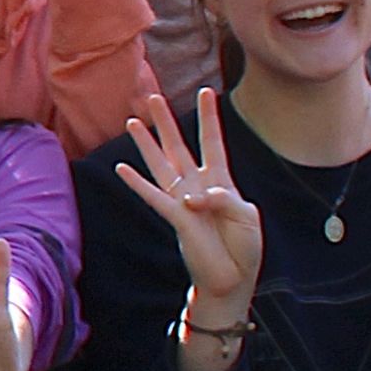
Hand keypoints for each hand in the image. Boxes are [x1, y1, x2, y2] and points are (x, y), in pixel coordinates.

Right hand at [106, 85, 263, 321]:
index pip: (213, 143)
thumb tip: (195, 196)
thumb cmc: (244, 247)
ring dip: (147, 143)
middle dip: (166, 122)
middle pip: (179, 146)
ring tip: (133, 121)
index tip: (207, 92)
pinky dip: (137, 183)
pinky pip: (154, 196)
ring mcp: (184, 201)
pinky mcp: (176, 218)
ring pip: (161, 164)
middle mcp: (197, 186)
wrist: (232, 278)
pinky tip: (123, 168)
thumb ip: (226, 199)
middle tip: (153, 97)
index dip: (209, 118)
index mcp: (221, 182)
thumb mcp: (248, 216)